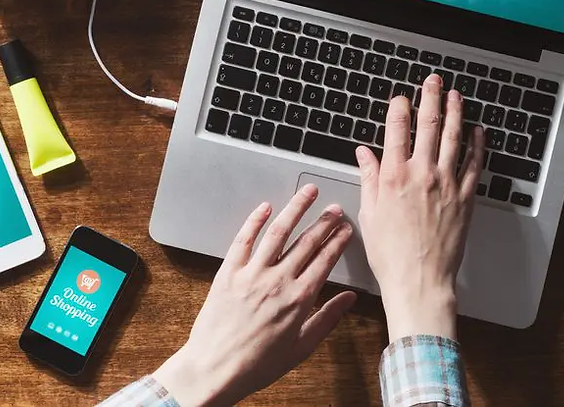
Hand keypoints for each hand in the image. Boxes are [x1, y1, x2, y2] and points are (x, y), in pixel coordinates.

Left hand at [153, 185, 356, 406]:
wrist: (214, 370)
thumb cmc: (256, 365)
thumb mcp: (301, 348)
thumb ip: (327, 319)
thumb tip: (349, 299)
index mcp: (299, 299)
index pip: (325, 260)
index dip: (338, 241)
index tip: (346, 229)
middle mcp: (278, 280)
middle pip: (307, 241)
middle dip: (324, 221)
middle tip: (334, 208)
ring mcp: (252, 273)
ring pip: (278, 232)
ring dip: (296, 208)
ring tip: (308, 193)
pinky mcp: (229, 272)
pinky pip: (244, 239)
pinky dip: (255, 220)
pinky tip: (265, 206)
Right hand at [355, 74, 484, 340]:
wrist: (420, 280)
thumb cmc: (391, 254)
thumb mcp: (369, 213)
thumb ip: (369, 178)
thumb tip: (363, 154)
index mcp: (394, 177)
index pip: (396, 130)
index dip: (399, 108)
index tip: (400, 98)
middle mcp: (422, 174)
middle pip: (428, 125)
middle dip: (431, 98)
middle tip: (434, 81)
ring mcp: (447, 184)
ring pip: (454, 138)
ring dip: (456, 113)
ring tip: (456, 96)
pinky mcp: (466, 197)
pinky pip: (474, 163)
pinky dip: (477, 144)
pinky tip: (478, 131)